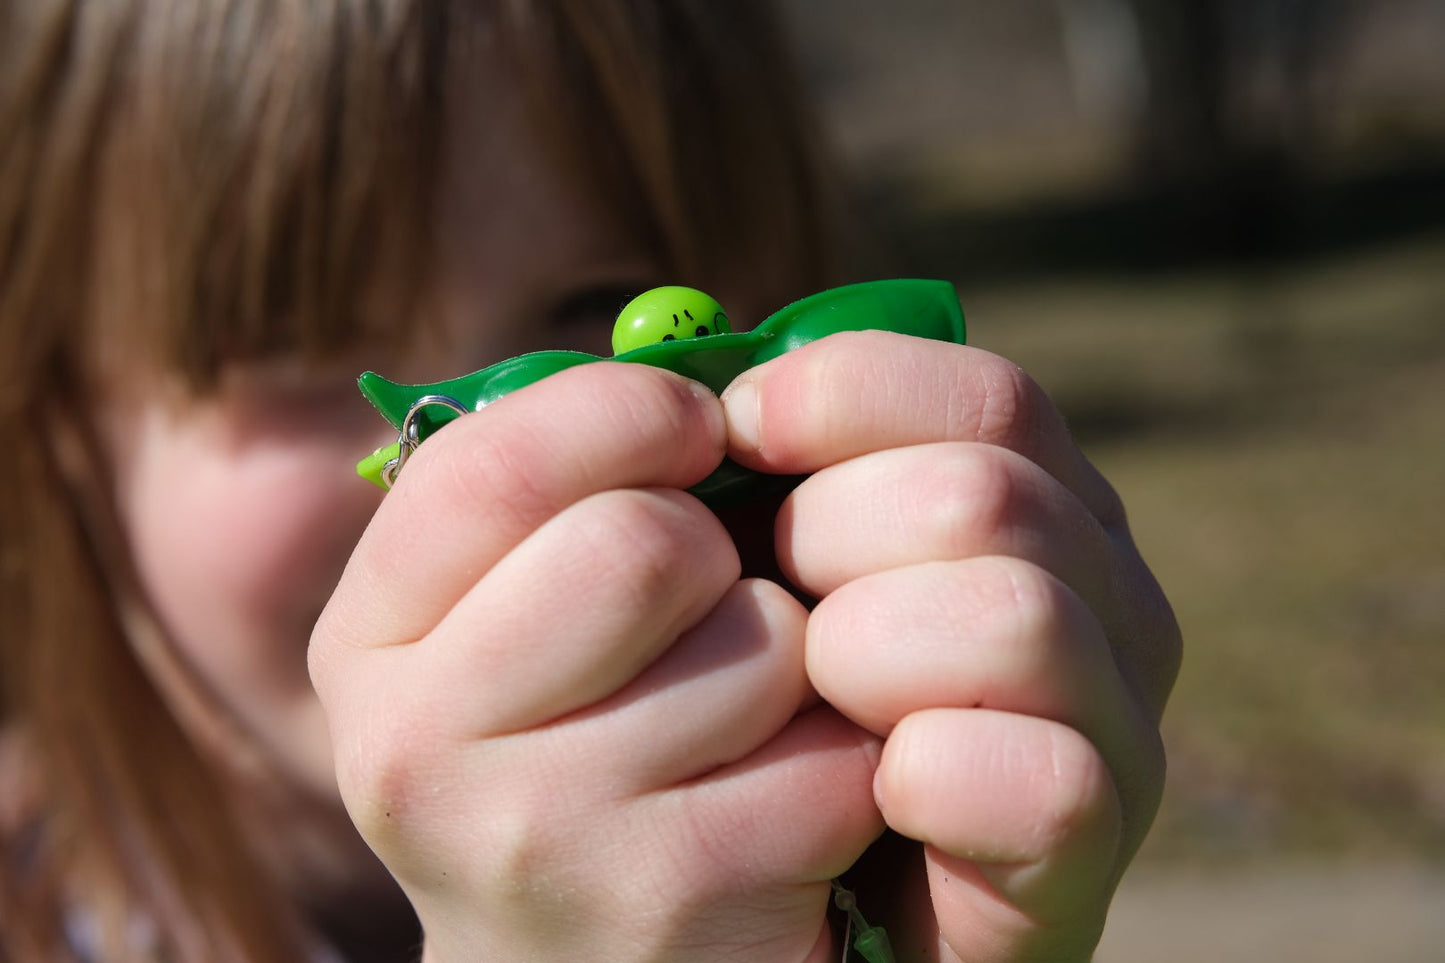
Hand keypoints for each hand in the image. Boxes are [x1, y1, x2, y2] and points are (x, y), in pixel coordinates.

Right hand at [309, 363, 881, 961]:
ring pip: (756, 644)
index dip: (626, 416)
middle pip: (642, 543)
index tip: (691, 436)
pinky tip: (784, 811)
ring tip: (739, 725)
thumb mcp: (509, 620)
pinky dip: (840, 765)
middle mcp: (414, 747)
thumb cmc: (571, 753)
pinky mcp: (670, 908)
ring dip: (790, 667)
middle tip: (709, 606)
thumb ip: (559, 489)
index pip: (495, 455)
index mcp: (371, 639)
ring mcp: (533, 839)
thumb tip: (697, 368)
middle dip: (715, 558)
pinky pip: (831, 759)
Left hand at [721, 331, 1180, 961]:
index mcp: (1040, 501)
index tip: (738, 434)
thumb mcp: (763, 555)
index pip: (987, 398)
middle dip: (833, 537)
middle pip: (986, 497)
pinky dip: (929, 779)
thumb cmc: (772, 695)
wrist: (793, 895)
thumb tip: (720, 378)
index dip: (845, 396)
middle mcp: (1106, 597)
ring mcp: (1118, 724)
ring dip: (868, 653)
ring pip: (1020, 619)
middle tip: (777, 601)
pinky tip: (878, 795)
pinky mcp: (1090, 850)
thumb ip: (767, 458)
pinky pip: (1045, 780)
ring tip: (817, 696)